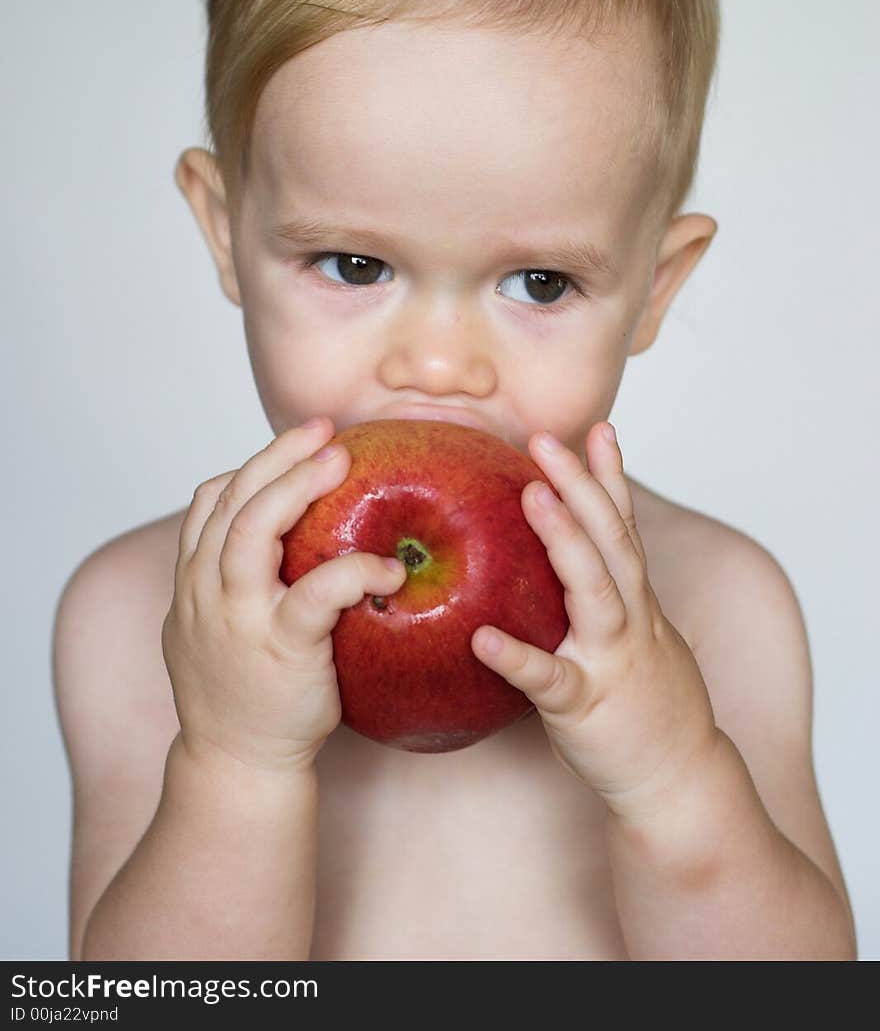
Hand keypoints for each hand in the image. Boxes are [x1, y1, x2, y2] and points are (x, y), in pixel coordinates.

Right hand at [161, 417, 406, 775]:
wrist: (236, 764)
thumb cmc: (241, 692)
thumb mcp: (217, 626)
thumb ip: (236, 579)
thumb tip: (286, 534)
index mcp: (192, 582)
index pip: (209, 502)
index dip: (252, 465)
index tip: (296, 442)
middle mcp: (206, 592)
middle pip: (232, 500)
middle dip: (278, 457)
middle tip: (324, 430)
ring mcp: (238, 619)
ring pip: (254, 530)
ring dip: (297, 486)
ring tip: (341, 459)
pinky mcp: (280, 649)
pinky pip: (315, 594)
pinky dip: (352, 570)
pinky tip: (388, 567)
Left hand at [470, 423, 718, 820]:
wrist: (679, 782)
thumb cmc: (646, 706)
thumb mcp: (639, 638)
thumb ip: (610, 598)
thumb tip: (572, 560)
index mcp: (635, 603)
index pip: (623, 527)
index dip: (611, 477)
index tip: (599, 428)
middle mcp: (629, 620)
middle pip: (610, 541)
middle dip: (582, 486)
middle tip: (546, 440)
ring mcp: (611, 659)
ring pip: (593, 591)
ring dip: (565, 541)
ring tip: (532, 497)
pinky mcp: (586, 705)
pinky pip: (549, 679)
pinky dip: (518, 657)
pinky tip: (483, 639)